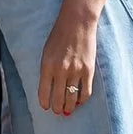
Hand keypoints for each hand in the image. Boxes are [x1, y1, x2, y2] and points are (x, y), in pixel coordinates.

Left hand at [37, 0, 101, 117]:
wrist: (77, 23)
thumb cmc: (59, 36)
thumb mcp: (46, 52)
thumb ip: (47, 70)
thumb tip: (50, 89)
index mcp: (47, 65)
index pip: (44, 92)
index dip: (45, 103)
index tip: (46, 107)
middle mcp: (61, 70)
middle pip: (58, 99)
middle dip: (57, 109)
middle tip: (58, 111)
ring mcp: (76, 71)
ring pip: (72, 99)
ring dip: (69, 107)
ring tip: (68, 110)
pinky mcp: (89, 71)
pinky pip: (86, 92)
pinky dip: (81, 100)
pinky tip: (79, 101)